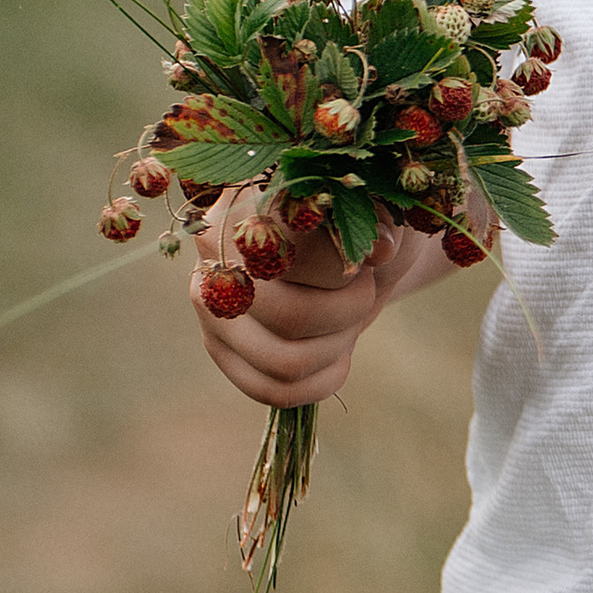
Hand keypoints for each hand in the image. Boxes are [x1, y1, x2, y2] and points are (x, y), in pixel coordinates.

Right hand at [189, 199, 424, 407]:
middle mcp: (215, 253)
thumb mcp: (381, 207)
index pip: (288, 250)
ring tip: (350, 317)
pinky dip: (321, 380)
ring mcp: (211, 305)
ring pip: (284, 362)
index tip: (364, 253)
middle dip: (349, 309)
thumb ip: (379, 218)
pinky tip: (339, 353)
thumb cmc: (368, 217)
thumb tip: (381, 249)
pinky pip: (273, 390)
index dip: (340, 264)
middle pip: (291, 317)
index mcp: (248, 201)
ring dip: (338, 346)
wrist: (355, 248)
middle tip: (363, 287)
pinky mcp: (221, 348)